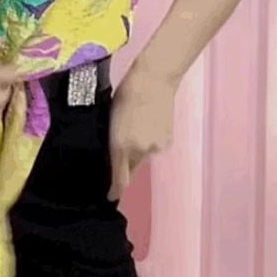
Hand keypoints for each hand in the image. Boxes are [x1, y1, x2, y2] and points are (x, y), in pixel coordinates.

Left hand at [107, 62, 177, 201]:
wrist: (154, 80)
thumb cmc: (125, 93)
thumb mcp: (111, 117)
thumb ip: (112, 139)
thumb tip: (112, 154)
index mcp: (119, 145)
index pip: (119, 179)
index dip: (114, 191)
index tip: (110, 197)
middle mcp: (138, 151)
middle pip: (131, 167)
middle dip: (125, 164)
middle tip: (121, 147)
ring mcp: (154, 147)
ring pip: (143, 155)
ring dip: (138, 148)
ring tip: (136, 126)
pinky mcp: (166, 141)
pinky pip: (154, 146)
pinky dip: (150, 140)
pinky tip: (149, 122)